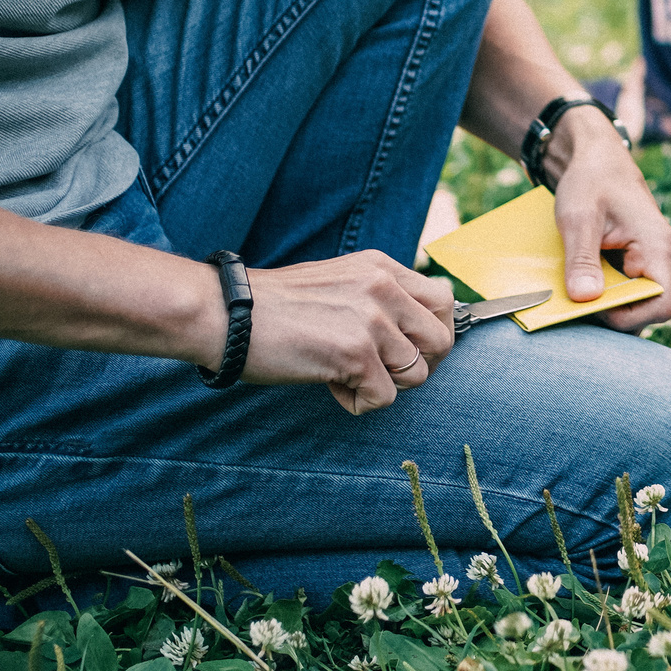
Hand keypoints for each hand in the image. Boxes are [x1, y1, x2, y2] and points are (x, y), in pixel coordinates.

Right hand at [233, 251, 456, 415]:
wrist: (227, 313)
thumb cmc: (275, 305)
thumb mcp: (339, 281)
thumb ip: (377, 297)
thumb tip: (413, 330)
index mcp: (382, 268)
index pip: (444, 300)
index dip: (432, 333)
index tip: (407, 349)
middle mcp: (384, 288)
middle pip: (442, 340)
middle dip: (418, 364)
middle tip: (382, 372)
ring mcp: (373, 320)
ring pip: (417, 374)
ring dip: (383, 385)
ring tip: (345, 375)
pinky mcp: (356, 354)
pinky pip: (384, 398)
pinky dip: (358, 402)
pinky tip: (331, 385)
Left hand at [549, 114, 670, 331]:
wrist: (596, 159)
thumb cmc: (591, 181)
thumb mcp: (578, 218)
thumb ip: (582, 259)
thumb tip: (585, 299)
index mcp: (659, 248)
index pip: (660, 306)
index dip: (628, 318)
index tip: (591, 308)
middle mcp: (664, 259)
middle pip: (647, 309)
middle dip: (611, 314)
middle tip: (573, 305)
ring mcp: (653, 262)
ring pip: (635, 303)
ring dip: (605, 304)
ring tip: (573, 293)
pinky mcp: (638, 264)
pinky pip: (626, 291)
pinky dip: (602, 294)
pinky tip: (578, 283)